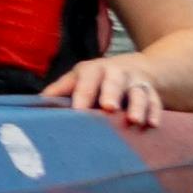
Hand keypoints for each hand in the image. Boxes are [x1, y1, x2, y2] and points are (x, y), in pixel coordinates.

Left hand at [48, 49, 170, 123]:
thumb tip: (37, 103)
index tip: (78, 110)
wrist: (135, 67)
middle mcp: (116, 73)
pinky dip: (155, 112)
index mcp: (93, 70)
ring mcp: (135, 82)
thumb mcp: (78, 78)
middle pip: (113, 82)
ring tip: (134, 120)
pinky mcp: (152, 92)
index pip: (86, 80)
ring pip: (137, 92)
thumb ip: (60, 89)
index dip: (82, 94)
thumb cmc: (97, 78)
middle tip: (108, 108)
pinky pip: (155, 101)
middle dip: (110, 94)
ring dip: (136, 106)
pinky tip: (153, 125)